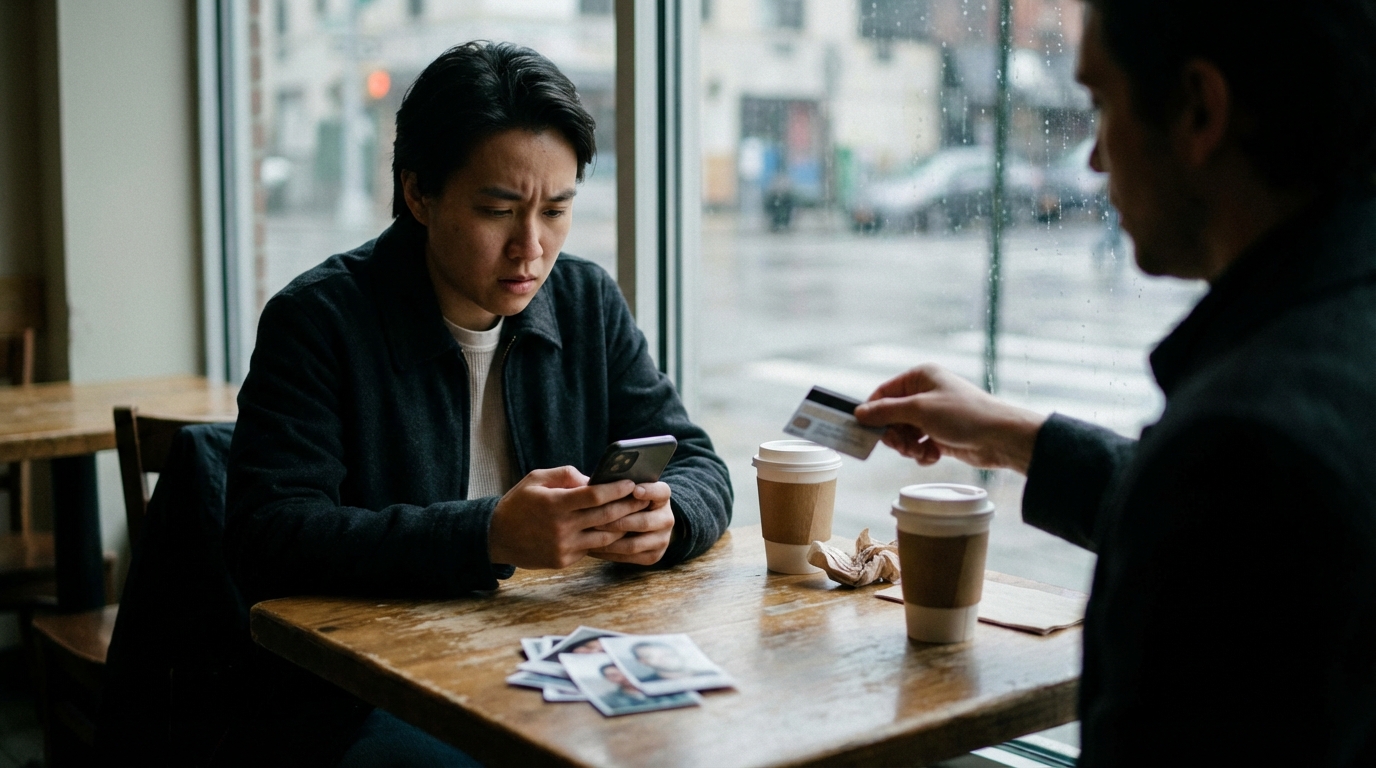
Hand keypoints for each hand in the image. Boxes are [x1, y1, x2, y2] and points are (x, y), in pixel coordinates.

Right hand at [487, 466, 648, 568]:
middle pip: (605, 516)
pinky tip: (617, 530)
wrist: (497, 537)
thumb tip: (593, 479)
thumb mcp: (536, 479)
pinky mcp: (563, 560)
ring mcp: (563, 547)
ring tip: (636, 515)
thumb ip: (565, 475)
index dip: (616, 489)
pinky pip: (592, 548)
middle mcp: (561, 527)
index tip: (631, 483)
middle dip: (628, 506)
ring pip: (604, 537)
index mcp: (555, 504)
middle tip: (644, 498)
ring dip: (623, 526)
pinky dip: (605, 539)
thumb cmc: (519, 503)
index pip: (595, 495)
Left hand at [588, 482, 674, 565]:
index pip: (661, 492)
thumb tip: (587, 482)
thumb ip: (613, 484)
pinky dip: (609, 554)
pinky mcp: (654, 556)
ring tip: (590, 535)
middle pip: (644, 522)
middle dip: (616, 521)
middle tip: (594, 519)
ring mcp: (662, 539)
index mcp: (662, 497)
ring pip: (634, 544)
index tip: (634, 490)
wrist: (642, 524)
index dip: (649, 491)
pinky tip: (592, 548)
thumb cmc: (626, 501)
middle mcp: (667, 519)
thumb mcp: (626, 489)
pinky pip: (629, 558)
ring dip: (610, 540)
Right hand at [852, 364, 1046, 472]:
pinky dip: (922, 453)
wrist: (1000, 437)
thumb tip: (859, 413)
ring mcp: (934, 415)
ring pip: (905, 434)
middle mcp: (926, 393)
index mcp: (920, 377)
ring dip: (908, 447)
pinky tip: (933, 455)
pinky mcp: (942, 435)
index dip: (873, 412)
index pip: (884, 393)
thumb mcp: (919, 410)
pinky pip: (919, 445)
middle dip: (894, 434)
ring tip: (920, 451)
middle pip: (892, 416)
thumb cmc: (963, 415)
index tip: (865, 431)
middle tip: (901, 445)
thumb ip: (886, 411)